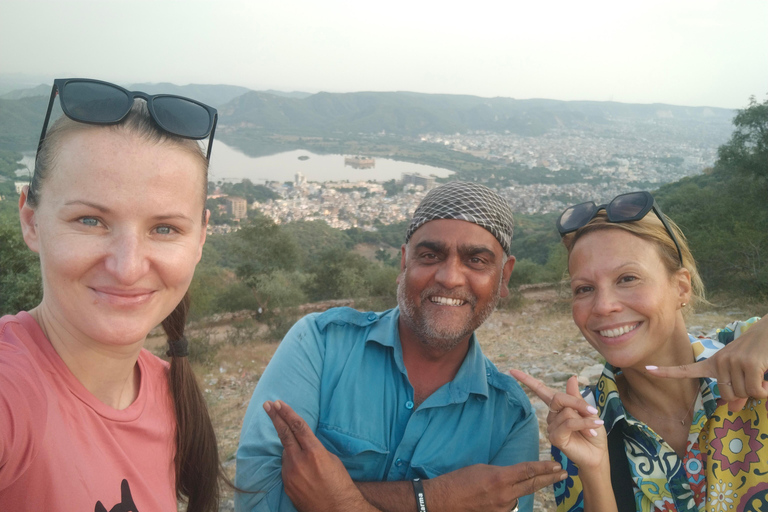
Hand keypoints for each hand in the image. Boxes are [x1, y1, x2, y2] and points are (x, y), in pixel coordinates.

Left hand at [264, 400, 379, 511]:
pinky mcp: (286, 485)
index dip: (287, 413)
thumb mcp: (330, 459)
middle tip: (267, 404)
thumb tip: (301, 443)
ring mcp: (290, 474)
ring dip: (290, 449)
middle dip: (275, 417)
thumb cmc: (339, 482)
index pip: (297, 426)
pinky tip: (303, 472)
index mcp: (314, 452)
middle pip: (284, 434)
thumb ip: (313, 448)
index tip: (279, 403)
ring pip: (286, 453)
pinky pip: (286, 468)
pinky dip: (291, 464)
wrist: (337, 508)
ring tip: (306, 460)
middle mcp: (299, 461)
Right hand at [425, 460, 567, 511]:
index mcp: (500, 478)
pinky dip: (508, 499)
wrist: (444, 500)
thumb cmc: (459, 481)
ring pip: (519, 496)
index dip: (544, 468)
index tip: (556, 465)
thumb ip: (502, 474)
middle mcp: (504, 495)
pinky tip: (499, 495)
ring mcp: (502, 508)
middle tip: (563, 473)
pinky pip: (509, 506)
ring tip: (522, 483)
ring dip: (522, 489)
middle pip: (532, 485)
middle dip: (549, 479)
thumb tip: (513, 477)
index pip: (528, 471)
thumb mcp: (482, 469)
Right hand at [509, 369, 607, 470]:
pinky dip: (583, 424)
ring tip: (594, 427)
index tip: (512, 371)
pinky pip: (569, 423)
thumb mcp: (588, 412)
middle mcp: (552, 416)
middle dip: (576, 402)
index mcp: (558, 407)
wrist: (597, 455)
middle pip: (557, 398)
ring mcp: (552, 427)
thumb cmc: (592, 433)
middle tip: (592, 411)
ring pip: (566, 412)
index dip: (526, 380)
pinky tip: (592, 431)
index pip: (540, 390)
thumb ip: (576, 397)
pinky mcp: (555, 438)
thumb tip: (571, 377)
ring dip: (585, 419)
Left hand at [645, 316, 767, 411]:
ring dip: (756, 390)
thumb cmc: (757, 354)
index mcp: (713, 363)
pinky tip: (766, 377)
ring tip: (759, 373)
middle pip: (726, 397)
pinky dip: (765, 391)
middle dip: (743, 395)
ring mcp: (731, 362)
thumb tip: (734, 408)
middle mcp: (718, 361)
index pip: (686, 369)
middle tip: (753, 379)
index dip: (667, 372)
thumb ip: (735, 389)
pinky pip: (756, 392)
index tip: (648, 370)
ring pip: (742, 395)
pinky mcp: (748, 365)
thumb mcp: (742, 371)